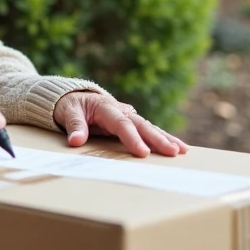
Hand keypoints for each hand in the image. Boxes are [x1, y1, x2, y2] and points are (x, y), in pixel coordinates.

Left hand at [53, 90, 187, 156]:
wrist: (75, 97)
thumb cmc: (70, 106)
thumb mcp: (67, 113)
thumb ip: (74, 126)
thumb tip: (75, 141)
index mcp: (106, 107)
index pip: (121, 124)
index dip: (132, 138)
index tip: (143, 152)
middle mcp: (121, 110)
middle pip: (142, 125)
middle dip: (158, 139)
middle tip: (172, 151)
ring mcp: (128, 115)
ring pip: (150, 127)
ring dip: (166, 138)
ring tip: (182, 150)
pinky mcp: (132, 122)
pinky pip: (149, 130)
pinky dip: (164, 138)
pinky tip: (180, 147)